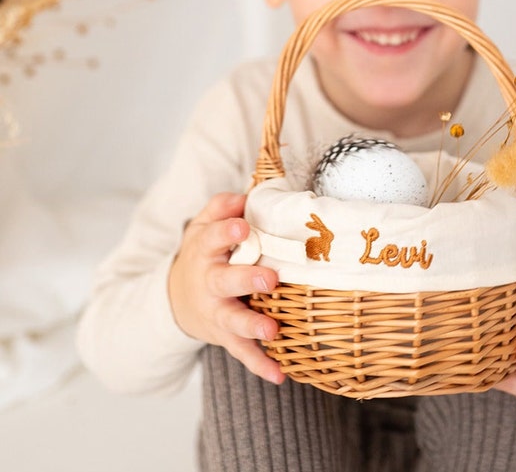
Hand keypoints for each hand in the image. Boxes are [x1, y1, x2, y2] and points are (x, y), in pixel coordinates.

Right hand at [168, 192, 284, 383]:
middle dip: (246, 279)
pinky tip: (280, 375)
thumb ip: (221, 207)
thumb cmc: (205, 253)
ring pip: (233, 321)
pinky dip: (260, 365)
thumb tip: (243, 196)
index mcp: (205, 250)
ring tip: (272, 330)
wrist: (177, 298)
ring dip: (252, 326)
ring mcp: (216, 312)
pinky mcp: (225, 336)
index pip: (212, 237)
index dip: (226, 231)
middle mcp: (209, 282)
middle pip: (225, 281)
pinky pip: (242, 352)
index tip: (244, 226)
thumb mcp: (203, 225)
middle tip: (270, 278)